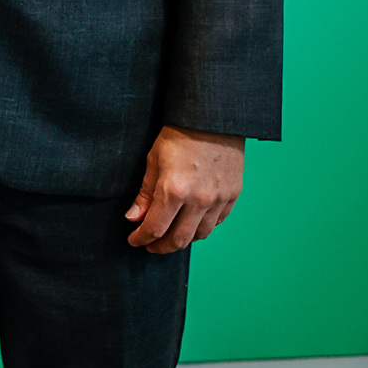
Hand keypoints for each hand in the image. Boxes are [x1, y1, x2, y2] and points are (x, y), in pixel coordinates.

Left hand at [125, 125, 243, 252]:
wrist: (212, 120)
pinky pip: (216, 222)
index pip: (155, 228)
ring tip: (170, 235)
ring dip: (183, 240)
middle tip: (150, 245)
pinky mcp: (233, 196)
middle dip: (161, 247)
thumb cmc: (179, 136)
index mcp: (174, 191)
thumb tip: (134, 218)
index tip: (134, 240)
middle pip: (179, 240)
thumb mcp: (153, 161)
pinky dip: (202, 228)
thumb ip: (145, 194)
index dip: (141, 239)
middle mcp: (199, 200)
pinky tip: (191, 223)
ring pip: (200, 235)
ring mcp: (219, 200)